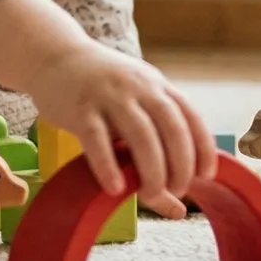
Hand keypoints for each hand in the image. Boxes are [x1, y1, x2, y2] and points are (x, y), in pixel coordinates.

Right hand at [20, 42, 216, 217]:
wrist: (54, 55)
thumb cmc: (99, 88)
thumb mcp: (132, 103)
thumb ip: (153, 143)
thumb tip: (176, 205)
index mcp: (157, 85)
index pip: (191, 118)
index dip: (204, 149)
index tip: (206, 177)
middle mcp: (139, 88)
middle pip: (172, 128)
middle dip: (181, 165)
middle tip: (179, 192)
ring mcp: (109, 96)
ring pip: (141, 135)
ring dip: (153, 170)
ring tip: (152, 196)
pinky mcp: (80, 109)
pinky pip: (98, 140)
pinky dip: (109, 166)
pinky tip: (116, 189)